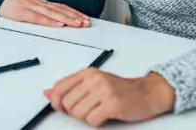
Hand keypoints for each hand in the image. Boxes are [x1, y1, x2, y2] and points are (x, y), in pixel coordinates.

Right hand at [0, 0, 91, 27]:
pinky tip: (58, 25)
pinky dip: (49, 22)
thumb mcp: (31, 5)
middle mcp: (40, 3)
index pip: (62, 7)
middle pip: (60, 10)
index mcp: (42, 2)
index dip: (74, 12)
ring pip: (53, 14)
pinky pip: (39, 18)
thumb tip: (56, 18)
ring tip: (77, 24)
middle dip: (74, 17)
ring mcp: (32, 7)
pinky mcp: (24, 13)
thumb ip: (43, 11)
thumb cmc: (14, 3)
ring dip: (66, 19)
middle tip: (86, 23)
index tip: (85, 18)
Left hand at [44, 69, 174, 126]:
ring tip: (98, 111)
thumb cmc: (120, 90)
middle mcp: (94, 79)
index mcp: (88, 73)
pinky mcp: (113, 104)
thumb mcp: (94, 83)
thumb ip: (71, 88)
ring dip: (87, 118)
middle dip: (75, 112)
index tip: (62, 107)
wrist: (148, 92)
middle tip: (89, 109)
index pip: (59, 87)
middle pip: (67, 103)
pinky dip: (97, 123)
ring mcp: (104, 91)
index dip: (56, 101)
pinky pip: (92, 121)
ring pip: (78, 113)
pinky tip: (105, 116)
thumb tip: (47, 93)